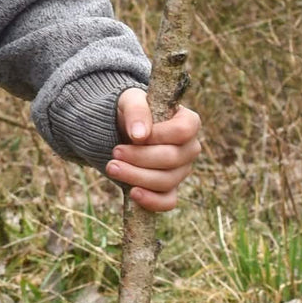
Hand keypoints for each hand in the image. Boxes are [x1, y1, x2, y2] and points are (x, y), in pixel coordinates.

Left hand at [108, 87, 201, 212]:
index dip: (159, 135)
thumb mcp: (130, 101)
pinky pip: (168, 202)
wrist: (121, 130)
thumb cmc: (132, 112)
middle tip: (115, 152)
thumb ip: (136, 111)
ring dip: (137, 176)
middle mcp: (189, 148)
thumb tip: (140, 135)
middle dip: (140, 157)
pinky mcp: (168, 189)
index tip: (134, 136)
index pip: (184, 131)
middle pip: (172, 159)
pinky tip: (132, 193)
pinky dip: (151, 201)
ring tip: (112, 167)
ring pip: (167, 181)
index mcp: (188, 122)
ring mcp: (181, 171)